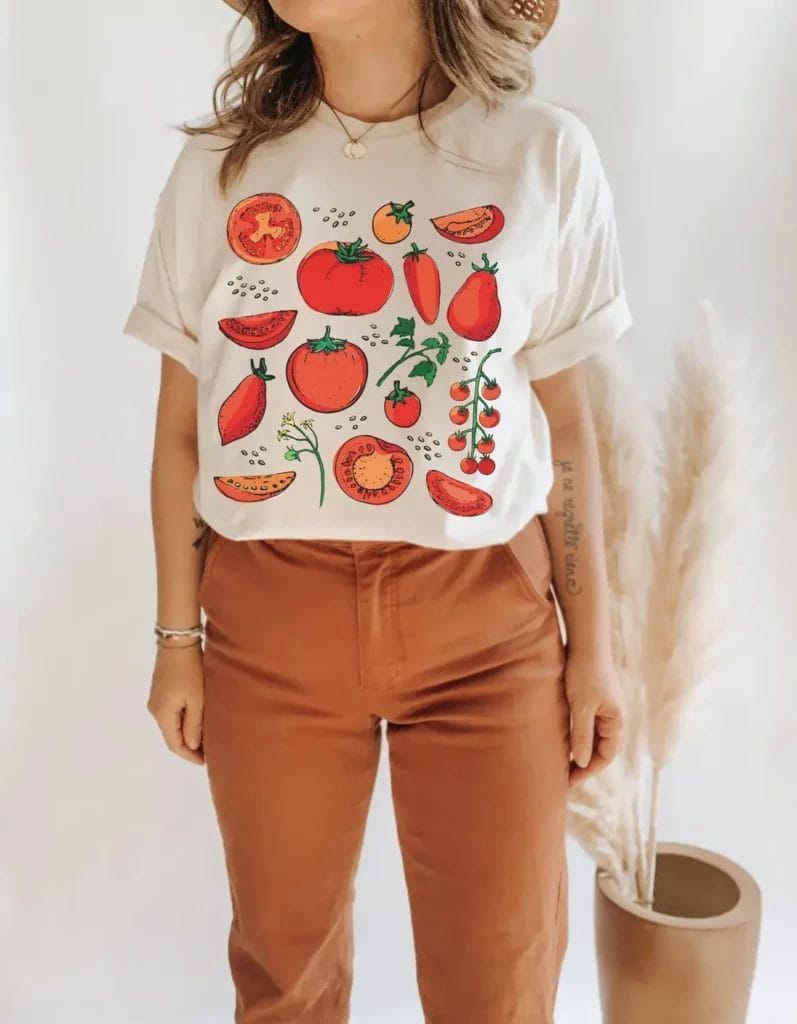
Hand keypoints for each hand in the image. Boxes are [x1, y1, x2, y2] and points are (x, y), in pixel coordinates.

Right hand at [147, 643, 205, 765]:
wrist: (178, 640)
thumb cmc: (190, 669)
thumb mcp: (197, 699)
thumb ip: (194, 725)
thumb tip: (191, 746)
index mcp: (162, 714)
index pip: (174, 744)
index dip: (190, 756)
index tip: (206, 762)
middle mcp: (155, 709)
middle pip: (172, 735)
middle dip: (190, 746)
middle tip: (210, 752)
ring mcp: (156, 699)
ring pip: (172, 724)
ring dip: (187, 733)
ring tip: (207, 738)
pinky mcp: (161, 690)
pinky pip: (172, 713)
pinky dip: (184, 720)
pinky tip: (198, 720)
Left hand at [564, 649, 624, 786]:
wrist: (584, 641)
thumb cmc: (584, 673)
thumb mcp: (582, 707)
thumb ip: (581, 736)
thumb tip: (581, 762)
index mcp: (615, 720)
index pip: (606, 755)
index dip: (589, 769)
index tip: (569, 779)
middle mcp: (612, 715)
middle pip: (599, 747)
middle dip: (583, 762)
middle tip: (562, 776)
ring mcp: (602, 705)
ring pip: (590, 735)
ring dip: (577, 748)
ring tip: (559, 761)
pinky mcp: (590, 696)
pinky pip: (584, 722)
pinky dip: (574, 733)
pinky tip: (558, 738)